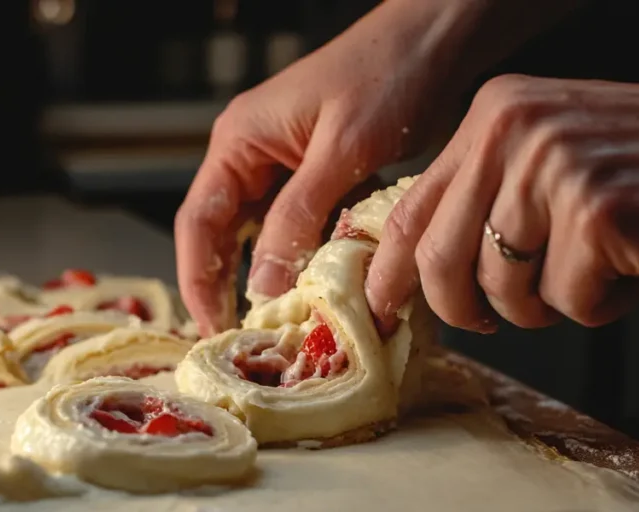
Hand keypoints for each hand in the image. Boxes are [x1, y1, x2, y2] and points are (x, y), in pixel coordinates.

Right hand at [175, 0, 582, 335]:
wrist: (439, 40)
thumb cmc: (388, 76)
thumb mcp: (341, 151)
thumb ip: (297, 217)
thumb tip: (263, 288)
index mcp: (239, 143)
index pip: (199, 223)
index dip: (199, 280)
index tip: (214, 329)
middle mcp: (252, 159)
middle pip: (223, 237)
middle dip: (229, 289)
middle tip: (244, 343)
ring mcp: (285, 171)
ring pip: (263, 239)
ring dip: (272, 280)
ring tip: (281, 328)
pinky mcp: (319, 181)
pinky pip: (301, 231)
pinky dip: (308, 262)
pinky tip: (321, 293)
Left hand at [366, 75, 638, 333]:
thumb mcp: (548, 157)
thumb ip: (485, 195)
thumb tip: (415, 270)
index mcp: (494, 115)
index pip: (410, 209)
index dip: (389, 272)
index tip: (381, 308)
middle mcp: (514, 131)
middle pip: (441, 259)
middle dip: (460, 309)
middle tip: (487, 321)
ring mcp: (554, 169)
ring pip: (505, 290)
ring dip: (547, 304)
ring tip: (592, 269)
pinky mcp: (597, 212)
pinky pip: (569, 301)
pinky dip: (602, 304)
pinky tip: (631, 266)